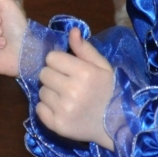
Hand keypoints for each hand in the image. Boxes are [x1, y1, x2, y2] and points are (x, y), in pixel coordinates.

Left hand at [35, 27, 115, 148]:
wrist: (118, 124)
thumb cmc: (110, 91)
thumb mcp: (103, 67)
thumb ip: (85, 49)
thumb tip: (72, 31)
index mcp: (84, 73)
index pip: (51, 58)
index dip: (58, 62)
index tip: (68, 69)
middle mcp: (72, 91)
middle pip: (44, 73)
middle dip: (53, 76)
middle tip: (67, 84)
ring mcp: (64, 110)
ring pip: (41, 91)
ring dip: (51, 93)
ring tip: (66, 98)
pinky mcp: (57, 125)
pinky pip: (39, 109)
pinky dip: (47, 109)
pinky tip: (61, 110)